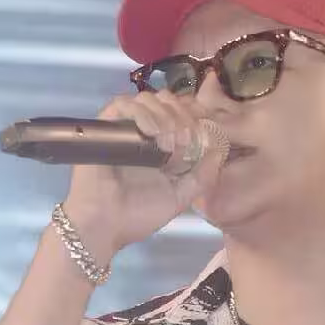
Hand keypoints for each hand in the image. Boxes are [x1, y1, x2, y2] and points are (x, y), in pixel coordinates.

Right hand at [64, 89, 228, 261]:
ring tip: (168, 140)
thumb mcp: (180, 197)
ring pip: (148, 99)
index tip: (203, 132)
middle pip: (168, 101)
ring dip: (164, 115)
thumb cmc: (139, 214)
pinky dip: (141, 112)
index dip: (196, 117)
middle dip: (182, 117)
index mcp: (163, 147)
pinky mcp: (104, 128)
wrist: (106, 225)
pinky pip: (122, 104)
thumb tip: (220, 149)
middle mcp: (144, 133)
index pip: (182, 114)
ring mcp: (124, 129)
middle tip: (184, 141)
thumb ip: (203, 176)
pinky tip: (151, 131)